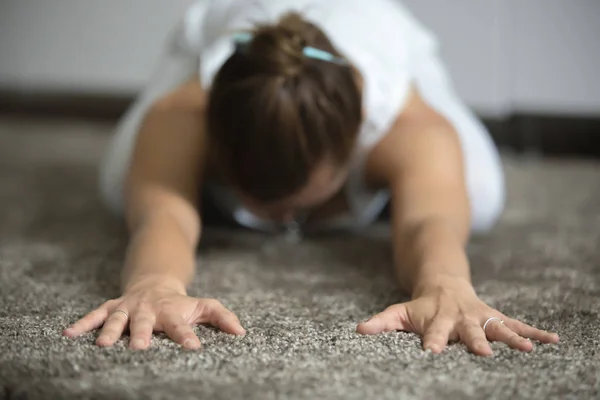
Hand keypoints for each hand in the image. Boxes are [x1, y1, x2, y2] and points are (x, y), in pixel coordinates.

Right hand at [63, 278, 244, 349]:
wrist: (155, 282)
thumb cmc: (182, 303)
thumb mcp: (205, 306)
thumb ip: (223, 318)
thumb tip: (242, 333)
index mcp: (172, 311)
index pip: (180, 325)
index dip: (186, 336)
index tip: (192, 348)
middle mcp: (149, 309)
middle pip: (145, 322)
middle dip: (141, 333)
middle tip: (139, 348)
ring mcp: (129, 307)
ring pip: (118, 318)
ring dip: (110, 330)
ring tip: (102, 345)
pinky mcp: (113, 306)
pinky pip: (96, 314)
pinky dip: (83, 323)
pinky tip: (68, 333)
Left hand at [356, 278, 558, 355]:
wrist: (443, 282)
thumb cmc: (420, 305)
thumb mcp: (399, 312)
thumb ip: (381, 322)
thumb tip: (358, 329)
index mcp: (437, 317)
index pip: (433, 331)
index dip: (433, 341)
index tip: (431, 353)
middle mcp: (461, 316)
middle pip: (469, 329)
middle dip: (476, 341)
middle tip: (484, 354)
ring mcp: (480, 315)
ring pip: (498, 325)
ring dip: (512, 337)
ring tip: (528, 348)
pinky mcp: (495, 316)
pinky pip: (516, 323)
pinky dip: (535, 332)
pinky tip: (554, 340)